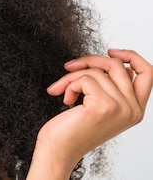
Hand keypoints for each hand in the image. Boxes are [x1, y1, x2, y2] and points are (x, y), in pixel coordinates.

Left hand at [35, 49, 152, 172]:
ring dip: (72, 76)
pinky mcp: (104, 106)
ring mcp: (121, 108)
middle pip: (118, 65)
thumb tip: (111, 61)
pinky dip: (69, 84)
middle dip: (89, 60)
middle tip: (69, 66)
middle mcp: (133, 110)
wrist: (58, 150)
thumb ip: (111, 87)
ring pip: (97, 71)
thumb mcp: (99, 106)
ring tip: (62, 90)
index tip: (111, 51)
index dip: (131, 56)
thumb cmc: (73, 128)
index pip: (148, 73)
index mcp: (136, 110)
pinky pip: (85, 79)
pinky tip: (65, 99)